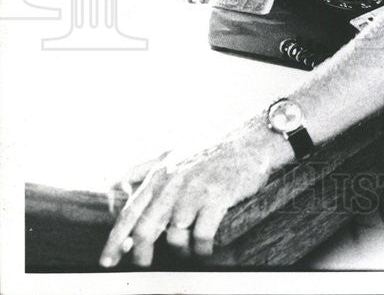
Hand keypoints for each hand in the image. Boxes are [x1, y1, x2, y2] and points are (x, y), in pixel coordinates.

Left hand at [100, 130, 280, 267]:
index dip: (115, 239)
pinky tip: (205, 251)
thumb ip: (145, 169)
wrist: (253, 140)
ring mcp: (194, 190)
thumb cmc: (214, 149)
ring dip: (180, 251)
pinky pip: (202, 236)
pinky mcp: (216, 197)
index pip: (129, 211)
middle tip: (143, 266)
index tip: (108, 260)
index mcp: (160, 174)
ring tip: (188, 252)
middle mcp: (173, 182)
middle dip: (141, 254)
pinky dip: (202, 250)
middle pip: (146, 228)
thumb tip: (117, 187)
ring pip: (174, 236)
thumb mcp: (174, 152)